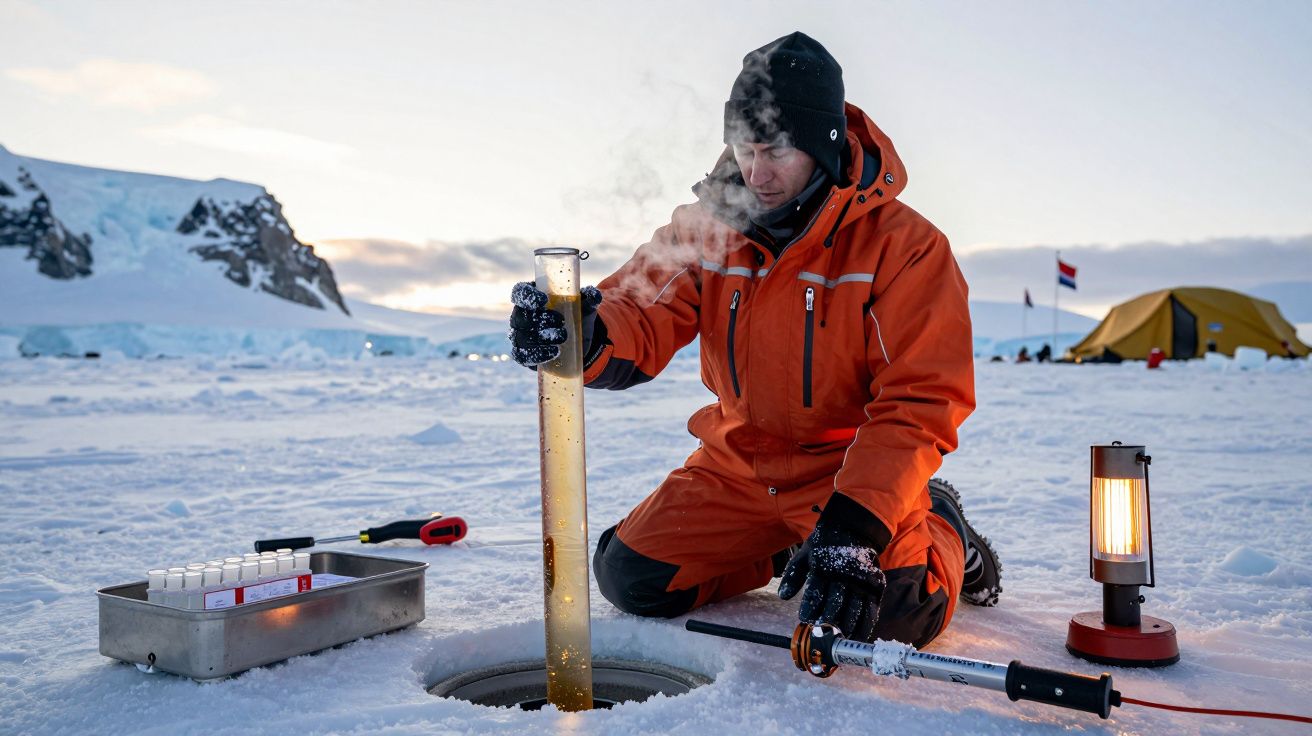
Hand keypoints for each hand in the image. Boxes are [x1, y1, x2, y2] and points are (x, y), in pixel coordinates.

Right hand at [508, 282, 603, 367]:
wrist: (578, 340)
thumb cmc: (576, 316)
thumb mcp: (584, 306)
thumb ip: (590, 298)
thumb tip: (594, 294)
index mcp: (532, 297)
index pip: (520, 292)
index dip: (527, 296)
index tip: (543, 300)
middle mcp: (521, 316)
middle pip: (521, 316)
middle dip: (541, 319)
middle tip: (561, 321)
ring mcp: (520, 336)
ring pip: (522, 337)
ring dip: (541, 338)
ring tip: (563, 337)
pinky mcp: (524, 354)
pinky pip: (522, 356)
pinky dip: (538, 355)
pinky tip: (554, 353)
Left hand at [778, 520, 885, 641]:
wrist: (852, 529)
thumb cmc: (823, 547)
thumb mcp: (804, 556)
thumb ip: (793, 576)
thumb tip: (782, 596)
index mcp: (824, 566)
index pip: (816, 589)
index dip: (810, 605)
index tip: (805, 619)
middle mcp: (844, 574)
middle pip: (836, 599)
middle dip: (829, 617)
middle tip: (822, 631)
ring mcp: (861, 580)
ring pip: (854, 606)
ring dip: (847, 624)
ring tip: (840, 637)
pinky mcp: (874, 586)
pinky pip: (871, 608)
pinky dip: (865, 624)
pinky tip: (857, 636)